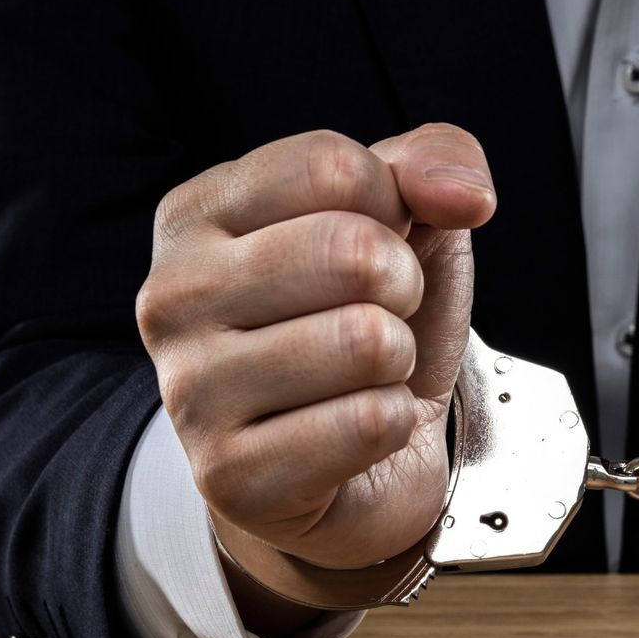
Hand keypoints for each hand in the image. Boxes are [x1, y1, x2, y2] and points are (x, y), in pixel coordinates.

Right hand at [135, 125, 494, 606]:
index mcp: (196, 214)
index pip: (333, 167)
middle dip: (403, 287)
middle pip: (352, 250)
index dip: (393, 207)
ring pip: (365, 340)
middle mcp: (172, 296)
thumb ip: (434, 161)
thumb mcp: (405, 218)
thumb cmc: (366, 319)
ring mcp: (190, 391)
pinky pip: (369, 422)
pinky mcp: (229, 476)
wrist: (356, 464)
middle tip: (378, 319)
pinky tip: (352, 434)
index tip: (377, 245)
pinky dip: (392, 425)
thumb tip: (466, 196)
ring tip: (362, 376)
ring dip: (396, 361)